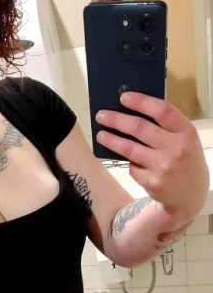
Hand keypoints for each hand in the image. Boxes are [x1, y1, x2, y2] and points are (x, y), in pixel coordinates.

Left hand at [96, 92, 209, 220]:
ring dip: (111, 140)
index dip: (141, 102)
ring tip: (101, 135)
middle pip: (140, 128)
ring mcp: (163, 167)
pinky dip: (129, 162)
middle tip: (102, 115)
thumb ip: (166, 125)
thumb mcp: (185, 138)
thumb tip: (132, 109)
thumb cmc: (186, 159)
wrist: (191, 195)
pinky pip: (133, 168)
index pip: (162, 111)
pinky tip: (128, 160)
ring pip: (130, 149)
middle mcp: (176, 148)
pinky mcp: (152, 183)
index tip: (123, 97)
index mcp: (186, 132)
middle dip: (117, 120)